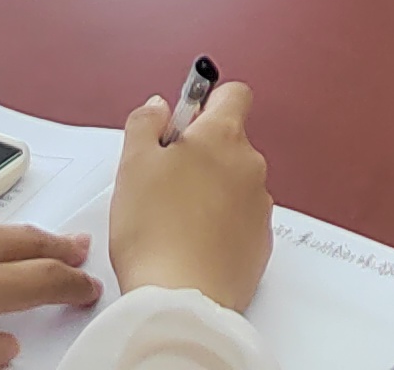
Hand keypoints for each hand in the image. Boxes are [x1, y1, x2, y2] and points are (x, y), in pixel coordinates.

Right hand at [111, 87, 273, 315]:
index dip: (205, 103)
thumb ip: (145, 124)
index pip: (233, 94)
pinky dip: (219, 226)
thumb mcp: (133, 164)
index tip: (181, 123)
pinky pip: (239, 221)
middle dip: (199, 155)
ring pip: (232, 183)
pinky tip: (190, 244)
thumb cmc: (156, 233)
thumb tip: (158, 108)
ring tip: (172, 219)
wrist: (182, 298)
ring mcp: (259, 206)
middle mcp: (250, 165)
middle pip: (228, 142)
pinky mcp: (260, 243)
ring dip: (209, 191)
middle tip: (163, 180)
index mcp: (223, 136)